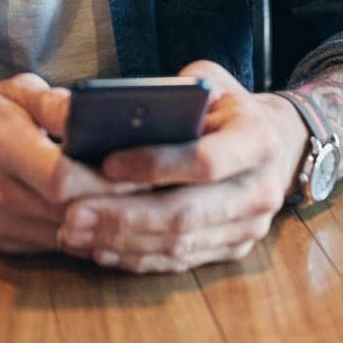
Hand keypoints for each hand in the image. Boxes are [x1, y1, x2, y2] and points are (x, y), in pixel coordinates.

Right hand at [0, 73, 146, 254]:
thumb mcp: (14, 90)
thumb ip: (55, 101)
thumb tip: (93, 111)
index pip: (60, 178)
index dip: (104, 180)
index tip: (139, 172)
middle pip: (70, 211)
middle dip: (115, 203)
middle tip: (154, 190)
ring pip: (67, 235)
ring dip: (103, 222)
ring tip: (138, 204)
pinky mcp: (5, 243)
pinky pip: (56, 244)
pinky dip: (84, 231)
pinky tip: (105, 215)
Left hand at [56, 60, 307, 272]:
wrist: (272, 143)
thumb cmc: (224, 106)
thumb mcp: (207, 81)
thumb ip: (171, 94)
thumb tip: (113, 114)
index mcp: (258, 140)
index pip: (206, 161)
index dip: (155, 164)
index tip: (106, 162)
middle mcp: (261, 190)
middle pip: (186, 214)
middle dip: (123, 217)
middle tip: (71, 214)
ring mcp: (249, 227)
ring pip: (179, 245)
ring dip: (120, 242)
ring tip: (72, 232)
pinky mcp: (232, 250)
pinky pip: (179, 261)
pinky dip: (134, 257)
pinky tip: (97, 248)